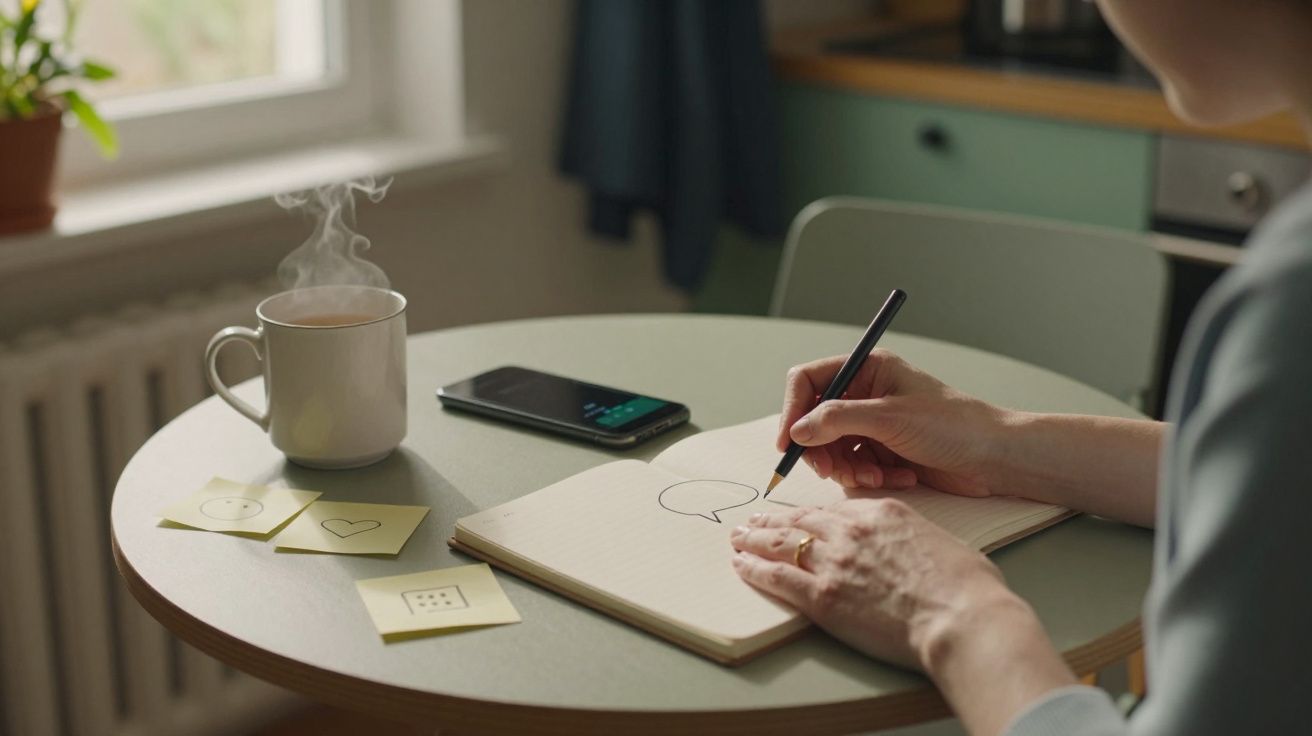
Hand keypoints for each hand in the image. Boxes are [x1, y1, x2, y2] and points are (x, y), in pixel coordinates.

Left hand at [729, 499, 1017, 669]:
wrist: (961, 617)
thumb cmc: (967, 587)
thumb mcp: (941, 541)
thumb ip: (913, 538)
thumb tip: (910, 549)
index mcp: (882, 512)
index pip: (835, 508)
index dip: (812, 514)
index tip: (800, 517)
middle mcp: (851, 531)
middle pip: (801, 519)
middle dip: (774, 520)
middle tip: (755, 520)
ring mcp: (833, 562)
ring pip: (781, 542)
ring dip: (754, 538)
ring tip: (738, 537)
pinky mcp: (821, 596)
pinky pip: (776, 576)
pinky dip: (753, 568)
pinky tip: (741, 564)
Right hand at [779, 350, 1004, 495]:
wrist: (995, 457)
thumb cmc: (955, 425)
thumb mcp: (891, 417)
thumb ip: (838, 420)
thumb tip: (798, 430)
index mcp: (867, 369)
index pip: (809, 381)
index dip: (793, 410)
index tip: (789, 443)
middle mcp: (866, 394)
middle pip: (815, 420)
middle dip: (823, 449)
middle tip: (832, 470)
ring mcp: (874, 424)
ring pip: (833, 448)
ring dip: (849, 468)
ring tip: (875, 476)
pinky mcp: (884, 451)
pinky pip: (856, 466)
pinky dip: (870, 476)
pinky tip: (899, 476)